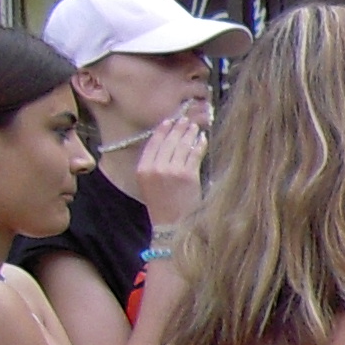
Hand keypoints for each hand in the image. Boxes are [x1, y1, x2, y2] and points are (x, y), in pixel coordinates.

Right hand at [138, 108, 207, 234]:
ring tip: (194, 127)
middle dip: (178, 128)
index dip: (162, 130)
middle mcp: (155, 168)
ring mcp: (172, 171)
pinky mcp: (188, 175)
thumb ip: (154, 164)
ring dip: (189, 133)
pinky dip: (199, 144)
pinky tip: (202, 139)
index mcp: (142, 169)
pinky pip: (195, 154)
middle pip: (168, 141)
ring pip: (182, 145)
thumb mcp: (149, 183)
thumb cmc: (162, 204)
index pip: (153, 143)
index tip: (169, 121)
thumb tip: (168, 142)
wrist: (172, 224)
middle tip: (186, 120)